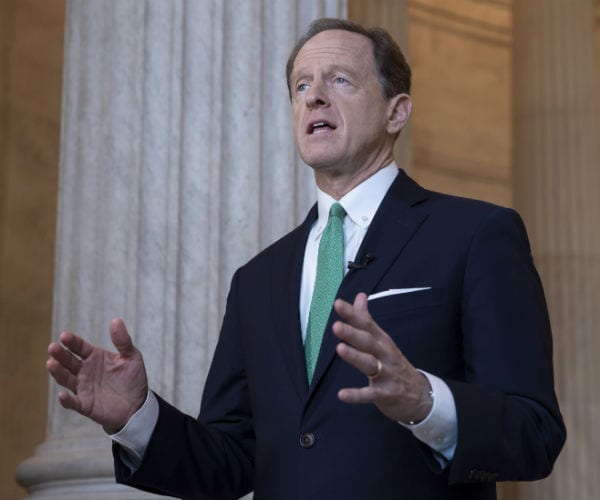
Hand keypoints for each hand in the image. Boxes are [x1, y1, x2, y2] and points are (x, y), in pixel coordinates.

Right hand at [47, 318, 147, 432]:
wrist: (138, 405)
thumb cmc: (133, 379)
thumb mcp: (131, 357)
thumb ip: (123, 340)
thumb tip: (116, 320)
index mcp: (95, 357)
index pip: (80, 347)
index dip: (72, 341)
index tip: (64, 336)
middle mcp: (85, 371)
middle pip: (69, 361)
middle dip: (60, 354)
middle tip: (53, 347)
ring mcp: (83, 388)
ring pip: (66, 379)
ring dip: (58, 372)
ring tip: (51, 363)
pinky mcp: (85, 405)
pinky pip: (72, 402)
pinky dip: (66, 400)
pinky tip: (62, 395)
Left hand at [333, 293, 432, 423]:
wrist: (422, 395)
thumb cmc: (395, 364)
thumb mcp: (382, 340)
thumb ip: (367, 319)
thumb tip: (360, 295)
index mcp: (382, 341)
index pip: (366, 324)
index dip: (352, 314)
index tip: (338, 304)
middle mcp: (385, 354)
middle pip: (368, 342)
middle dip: (352, 334)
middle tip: (336, 326)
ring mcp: (387, 374)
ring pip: (370, 364)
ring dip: (355, 356)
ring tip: (340, 349)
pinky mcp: (386, 394)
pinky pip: (370, 394)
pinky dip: (356, 395)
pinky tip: (342, 394)